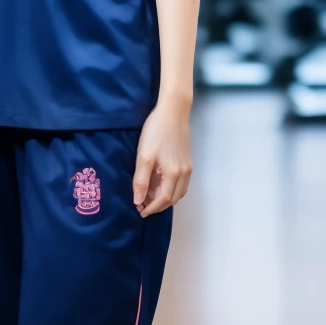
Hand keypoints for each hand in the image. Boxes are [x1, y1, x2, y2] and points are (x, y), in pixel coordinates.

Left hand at [133, 99, 191, 215]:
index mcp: (173, 174)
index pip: (164, 199)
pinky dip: (171, 190)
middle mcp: (184, 174)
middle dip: (158, 206)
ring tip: (148, 197)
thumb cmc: (156, 132)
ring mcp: (187, 168)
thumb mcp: (144, 157)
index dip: (151, 208)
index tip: (139, 211)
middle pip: (173, 199)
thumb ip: (141, 181)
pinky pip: (181, 183)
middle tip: (142, 206)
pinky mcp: (187, 162)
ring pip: (178, 192)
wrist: (172, 113)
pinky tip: (159, 185)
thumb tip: (138, 200)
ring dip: (165, 199)